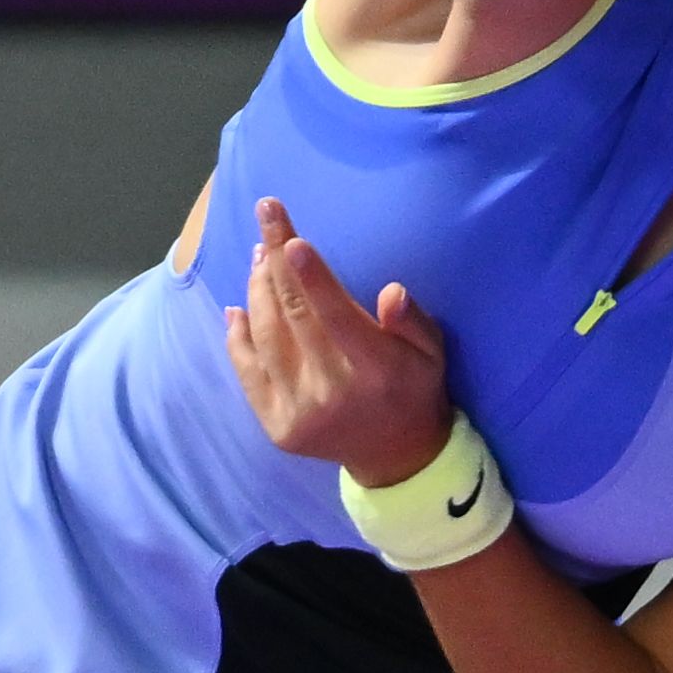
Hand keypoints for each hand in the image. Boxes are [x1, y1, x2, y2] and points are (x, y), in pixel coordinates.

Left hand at [225, 196, 453, 488]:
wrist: (396, 456)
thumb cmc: (413, 387)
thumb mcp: (433, 353)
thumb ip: (414, 322)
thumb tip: (392, 292)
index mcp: (376, 369)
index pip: (337, 316)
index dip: (313, 277)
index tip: (290, 240)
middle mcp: (333, 392)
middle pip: (294, 315)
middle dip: (276, 260)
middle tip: (268, 217)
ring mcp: (299, 412)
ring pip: (267, 336)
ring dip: (258, 288)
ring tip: (259, 254)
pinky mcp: (276, 426)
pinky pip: (248, 370)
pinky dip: (239, 334)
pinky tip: (239, 303)